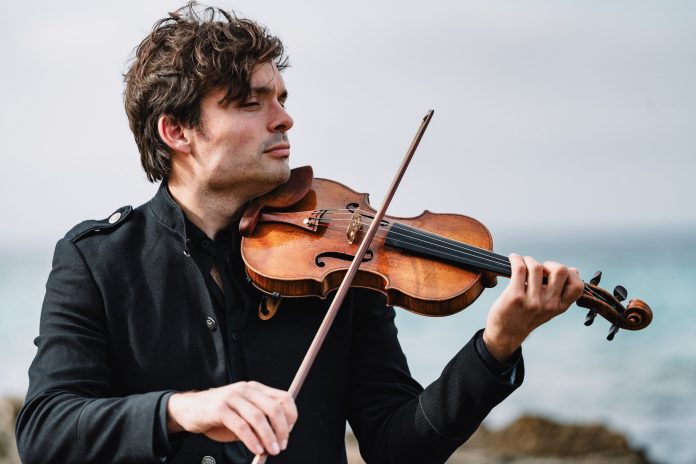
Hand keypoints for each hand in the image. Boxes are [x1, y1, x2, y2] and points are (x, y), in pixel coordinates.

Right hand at [166, 381, 296, 455]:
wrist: (188, 409)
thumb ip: (259, 425)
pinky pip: (241, 425)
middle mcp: (246, 389)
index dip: (290, 417)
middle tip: (281, 446)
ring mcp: (232, 397)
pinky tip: (256, 449)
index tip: (288, 434)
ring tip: (271, 451)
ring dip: (268, 437)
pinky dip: (251, 439)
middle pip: (273, 408)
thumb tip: (276, 441)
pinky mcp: (219, 409)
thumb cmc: (218, 415)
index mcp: (255, 389)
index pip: (283, 398)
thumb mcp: (243, 416)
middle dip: (282, 429)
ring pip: (258, 417)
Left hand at [483, 254, 583, 360]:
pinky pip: (520, 268)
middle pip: (561, 271)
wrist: (505, 334)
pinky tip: (513, 259)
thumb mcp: (549, 309)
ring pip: (537, 267)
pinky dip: (516, 259)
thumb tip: (575, 271)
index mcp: (559, 307)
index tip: (556, 273)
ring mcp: (533, 300)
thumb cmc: (526, 317)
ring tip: (522, 263)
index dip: (571, 274)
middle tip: (539, 268)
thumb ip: (561, 292)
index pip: (577, 286)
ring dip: (528, 260)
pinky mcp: (515, 296)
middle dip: (550, 263)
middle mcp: (549, 304)